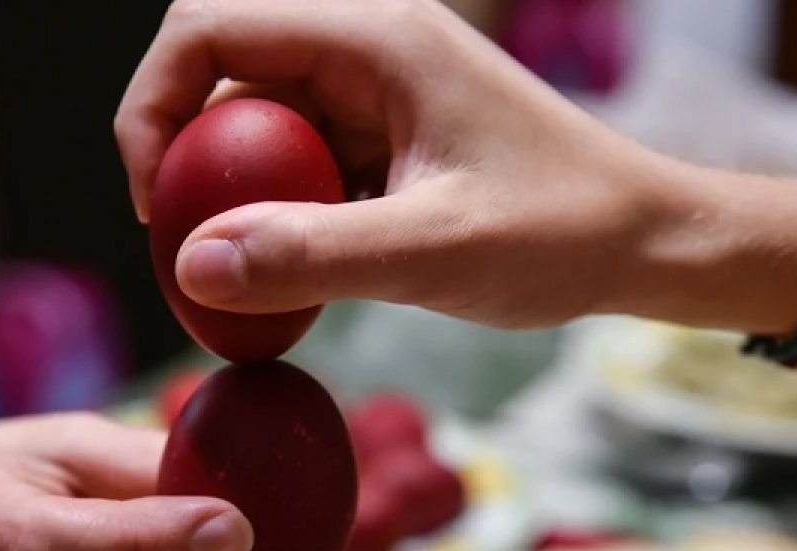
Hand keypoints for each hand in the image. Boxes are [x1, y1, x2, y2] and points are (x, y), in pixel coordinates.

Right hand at [116, 0, 796, 333]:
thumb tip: (195, 266)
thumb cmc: (564, 231)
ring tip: (236, 276)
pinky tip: (287, 276)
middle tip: (187, 250)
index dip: (153, 105)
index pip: (209, 28)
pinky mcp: (379, 139)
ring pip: (252, 128)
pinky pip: (293, 165)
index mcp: (373, 39)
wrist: (643, 242)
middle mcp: (362, 51)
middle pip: (220, 76)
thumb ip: (315, 257)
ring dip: (227, 196)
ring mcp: (370, 95)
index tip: (156, 202)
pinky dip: (271, 217)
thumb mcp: (436, 251)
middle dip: (183, 160)